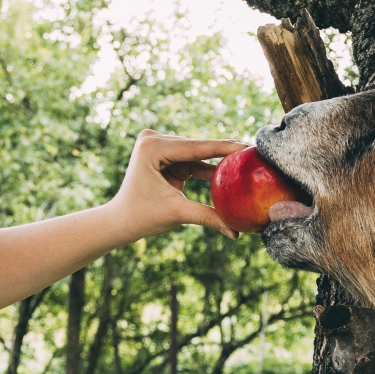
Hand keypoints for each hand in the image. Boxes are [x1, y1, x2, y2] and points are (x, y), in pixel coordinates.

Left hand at [111, 130, 246, 239]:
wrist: (120, 221)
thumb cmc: (142, 217)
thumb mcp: (177, 214)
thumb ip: (208, 217)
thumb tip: (236, 233)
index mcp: (152, 147)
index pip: (195, 148)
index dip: (223, 147)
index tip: (248, 146)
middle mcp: (153, 140)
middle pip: (197, 147)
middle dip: (224, 152)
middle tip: (254, 153)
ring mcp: (158, 145)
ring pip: (197, 153)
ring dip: (218, 161)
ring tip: (247, 161)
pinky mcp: (164, 154)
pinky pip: (192, 161)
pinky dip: (208, 169)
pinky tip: (231, 172)